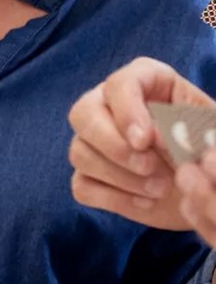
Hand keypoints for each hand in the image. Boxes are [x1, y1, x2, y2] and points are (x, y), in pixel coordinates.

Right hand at [68, 57, 215, 247]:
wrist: (208, 184)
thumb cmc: (212, 150)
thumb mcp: (211, 132)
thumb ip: (187, 128)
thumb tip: (150, 139)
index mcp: (147, 82)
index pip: (119, 84)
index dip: (126, 111)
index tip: (144, 141)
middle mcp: (110, 106)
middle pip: (83, 114)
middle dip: (114, 146)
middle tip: (149, 167)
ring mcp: (94, 142)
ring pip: (80, 152)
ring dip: (121, 176)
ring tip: (161, 188)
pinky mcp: (91, 176)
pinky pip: (82, 185)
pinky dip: (114, 197)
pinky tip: (145, 201)